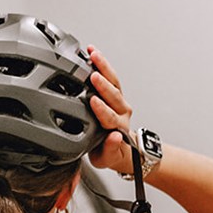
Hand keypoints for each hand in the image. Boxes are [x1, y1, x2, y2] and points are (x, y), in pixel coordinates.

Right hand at [86, 46, 134, 172]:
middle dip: (103, 85)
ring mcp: (119, 101)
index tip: (93, 101)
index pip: (109, 117)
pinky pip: (110, 76)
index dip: (102, 109)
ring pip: (113, 81)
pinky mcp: (115, 93)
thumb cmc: (111, 154)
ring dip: (103, 67)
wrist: (121, 149)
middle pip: (113, 95)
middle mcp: (121, 112)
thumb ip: (110, 149)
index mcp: (118, 128)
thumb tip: (114, 137)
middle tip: (93, 76)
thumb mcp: (107, 159)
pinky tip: (91, 53)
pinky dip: (101, 64)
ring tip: (93, 54)